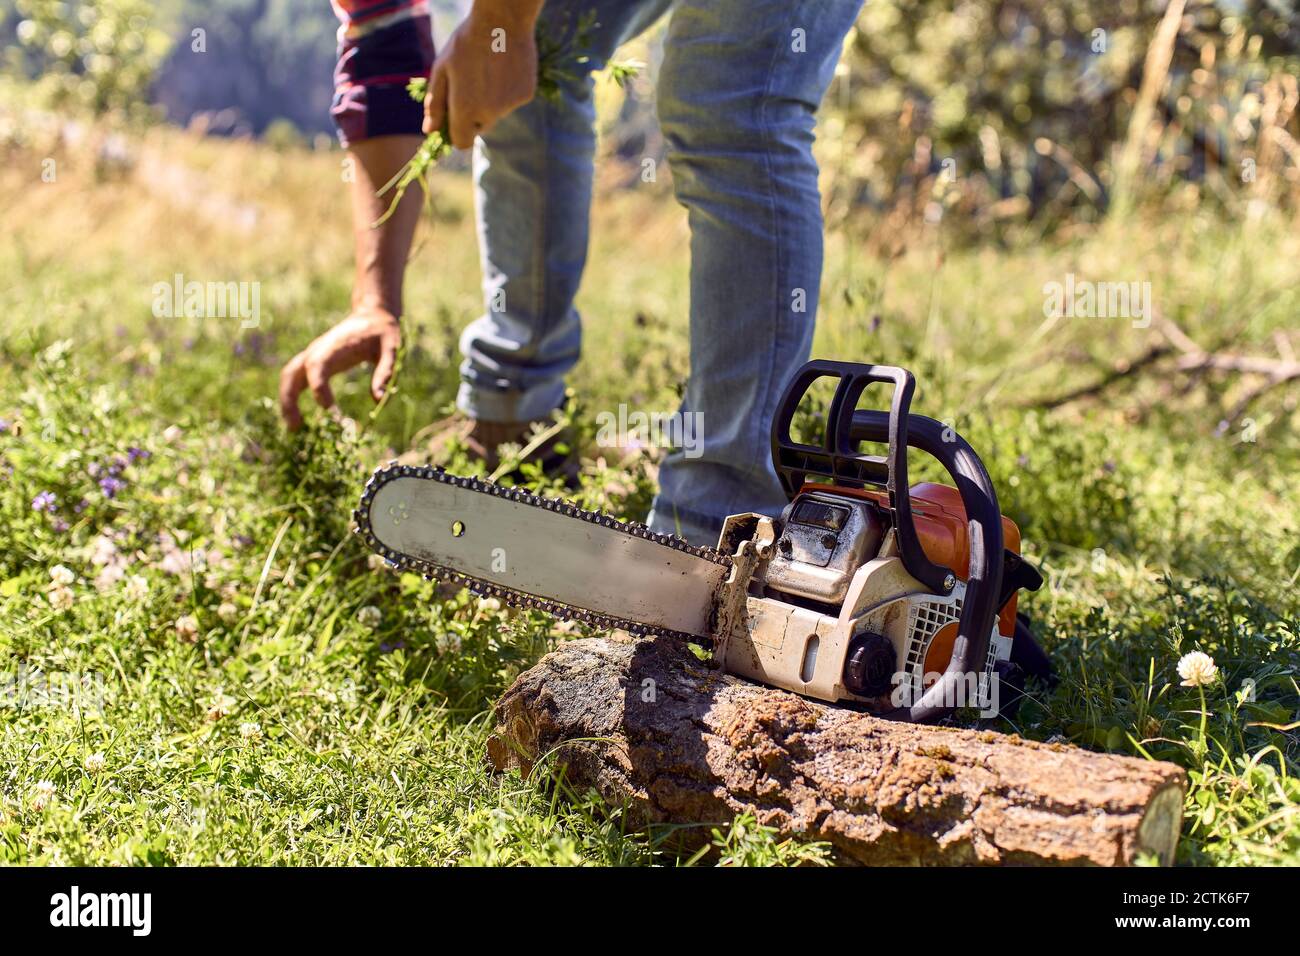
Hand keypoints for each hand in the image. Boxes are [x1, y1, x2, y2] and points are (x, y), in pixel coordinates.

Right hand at [279, 308, 400, 429]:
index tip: (329, 410)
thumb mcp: (392, 349)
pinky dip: (291, 397)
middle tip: (296, 427)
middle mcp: (318, 350)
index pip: (318, 365)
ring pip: (289, 377)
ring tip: (293, 428)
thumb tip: (379, 399)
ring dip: (286, 401)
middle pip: (293, 373)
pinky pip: (295, 379)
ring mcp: (313, 355)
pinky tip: (298, 419)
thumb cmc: (383, 333)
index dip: (318, 387)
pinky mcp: (314, 362)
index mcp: (336, 345)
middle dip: (290, 399)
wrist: (371, 316)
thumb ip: (386, 371)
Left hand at [423, 3, 538, 148]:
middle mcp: (490, 113)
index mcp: (465, 109)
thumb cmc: (466, 42)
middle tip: (470, 86)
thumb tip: (430, 130)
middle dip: (473, 114)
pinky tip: (503, 67)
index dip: (456, 133)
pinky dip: (507, 91)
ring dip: (491, 101)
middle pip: (480, 127)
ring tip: (488, 70)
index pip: (462, 142)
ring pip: (497, 113)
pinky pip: (512, 101)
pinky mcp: (526, 95)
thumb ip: (435, 103)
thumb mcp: (442, 70)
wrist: (502, 20)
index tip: (454, 119)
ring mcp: (510, 105)